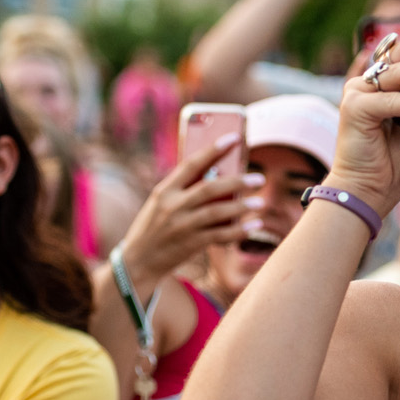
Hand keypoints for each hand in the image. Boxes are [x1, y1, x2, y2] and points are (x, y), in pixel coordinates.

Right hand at [118, 135, 248, 288]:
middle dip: (237, 181)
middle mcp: (173, 206)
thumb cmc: (154, 228)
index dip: (214, 149)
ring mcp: (182, 226)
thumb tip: (218, 176)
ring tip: (260, 202)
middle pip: (210, 188)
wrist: (138, 262)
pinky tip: (254, 226)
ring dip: (242, 206)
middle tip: (258, 178)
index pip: (191, 164)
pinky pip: (219, 235)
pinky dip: (238, 231)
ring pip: (217, 212)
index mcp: (165, 190)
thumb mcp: (160, 203)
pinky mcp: (190, 244)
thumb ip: (183, 190)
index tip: (235, 138)